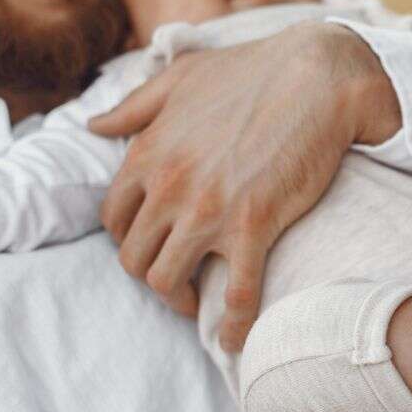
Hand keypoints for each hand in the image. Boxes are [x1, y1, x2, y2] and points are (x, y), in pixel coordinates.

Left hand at [88, 21, 400, 351]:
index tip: (153, 247)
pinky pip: (236, 292)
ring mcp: (209, 209)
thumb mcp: (181, 78)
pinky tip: (234, 340)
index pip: (114, 219)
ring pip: (168, 281)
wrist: (318, 75)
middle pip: (135, 259)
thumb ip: (133, 105)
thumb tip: (93, 124)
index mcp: (148, 153)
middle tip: (178, 281)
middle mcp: (169, 186)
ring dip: (180, 301)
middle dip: (151, 276)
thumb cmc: (253, 70)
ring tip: (200, 304)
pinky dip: (232, 325)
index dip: (129, 241)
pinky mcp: (254, 225)